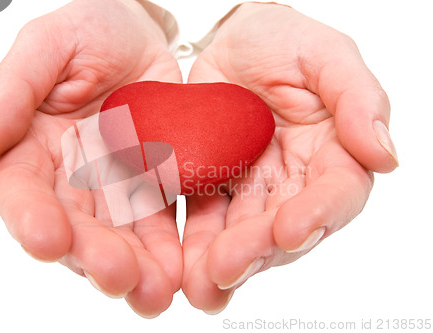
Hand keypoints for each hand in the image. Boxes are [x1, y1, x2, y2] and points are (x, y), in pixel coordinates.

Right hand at [0, 0, 181, 317]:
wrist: (139, 34)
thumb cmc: (88, 30)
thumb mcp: (48, 45)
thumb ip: (13, 90)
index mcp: (32, 145)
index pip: (22, 190)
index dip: (31, 217)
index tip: (46, 241)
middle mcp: (69, 176)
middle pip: (75, 225)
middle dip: (93, 255)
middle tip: (117, 278)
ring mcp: (112, 185)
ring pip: (119, 235)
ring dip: (135, 267)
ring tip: (152, 293)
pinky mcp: (153, 184)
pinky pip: (160, 220)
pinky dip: (167, 248)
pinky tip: (177, 271)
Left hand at [182, 3, 397, 313]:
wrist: (234, 41)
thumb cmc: (285, 42)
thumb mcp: (325, 55)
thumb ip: (358, 99)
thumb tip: (384, 155)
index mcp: (332, 154)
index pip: (335, 194)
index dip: (317, 215)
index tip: (290, 231)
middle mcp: (294, 180)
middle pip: (282, 225)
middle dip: (256, 249)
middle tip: (225, 269)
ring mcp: (252, 187)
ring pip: (241, 231)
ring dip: (221, 258)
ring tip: (199, 284)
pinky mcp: (213, 184)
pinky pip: (202, 215)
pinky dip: (191, 240)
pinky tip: (180, 264)